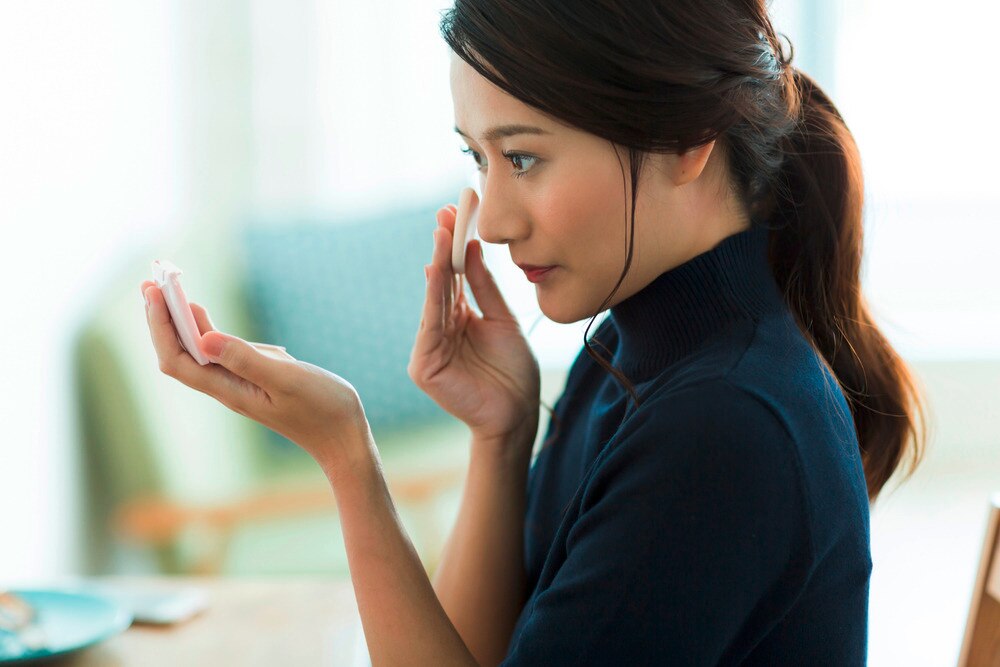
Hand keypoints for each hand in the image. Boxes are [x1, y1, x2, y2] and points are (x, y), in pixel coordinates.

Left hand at [141, 281, 370, 469]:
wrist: (342, 436)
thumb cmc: (321, 409)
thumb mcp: (286, 378)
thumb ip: (246, 359)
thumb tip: (205, 338)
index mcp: (230, 390)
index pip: (178, 359)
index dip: (161, 327)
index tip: (154, 293)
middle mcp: (228, 388)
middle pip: (180, 354)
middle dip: (162, 319)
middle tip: (150, 282)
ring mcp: (240, 384)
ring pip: (197, 352)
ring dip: (180, 322)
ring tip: (166, 291)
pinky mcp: (255, 379)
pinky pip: (220, 353)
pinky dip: (206, 330)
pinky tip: (202, 315)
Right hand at [408, 206, 540, 451]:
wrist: (518, 415)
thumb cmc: (514, 374)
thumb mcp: (504, 321)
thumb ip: (486, 289)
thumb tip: (473, 249)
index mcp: (460, 319)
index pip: (455, 276)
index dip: (455, 246)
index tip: (458, 213)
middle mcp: (441, 329)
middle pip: (441, 281)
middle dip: (444, 247)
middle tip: (447, 213)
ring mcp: (430, 346)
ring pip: (433, 298)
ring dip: (438, 264)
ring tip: (443, 233)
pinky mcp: (424, 365)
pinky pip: (430, 323)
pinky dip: (433, 295)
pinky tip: (438, 269)